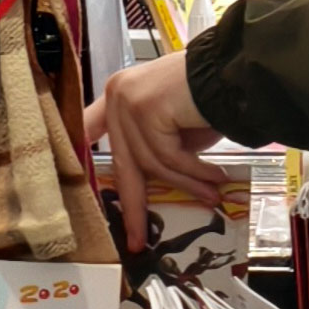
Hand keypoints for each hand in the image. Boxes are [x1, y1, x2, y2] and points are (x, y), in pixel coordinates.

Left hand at [87, 54, 224, 249]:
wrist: (233, 69)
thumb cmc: (208, 96)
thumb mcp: (173, 127)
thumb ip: (153, 150)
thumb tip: (145, 190)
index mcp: (118, 94)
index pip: (89, 130)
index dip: (83, 159)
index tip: (75, 192)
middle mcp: (117, 95)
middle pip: (123, 161)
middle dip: (134, 206)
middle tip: (138, 239)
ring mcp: (129, 100)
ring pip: (151, 163)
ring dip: (187, 183)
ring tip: (211, 194)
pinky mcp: (146, 109)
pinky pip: (169, 156)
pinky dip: (196, 171)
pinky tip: (216, 178)